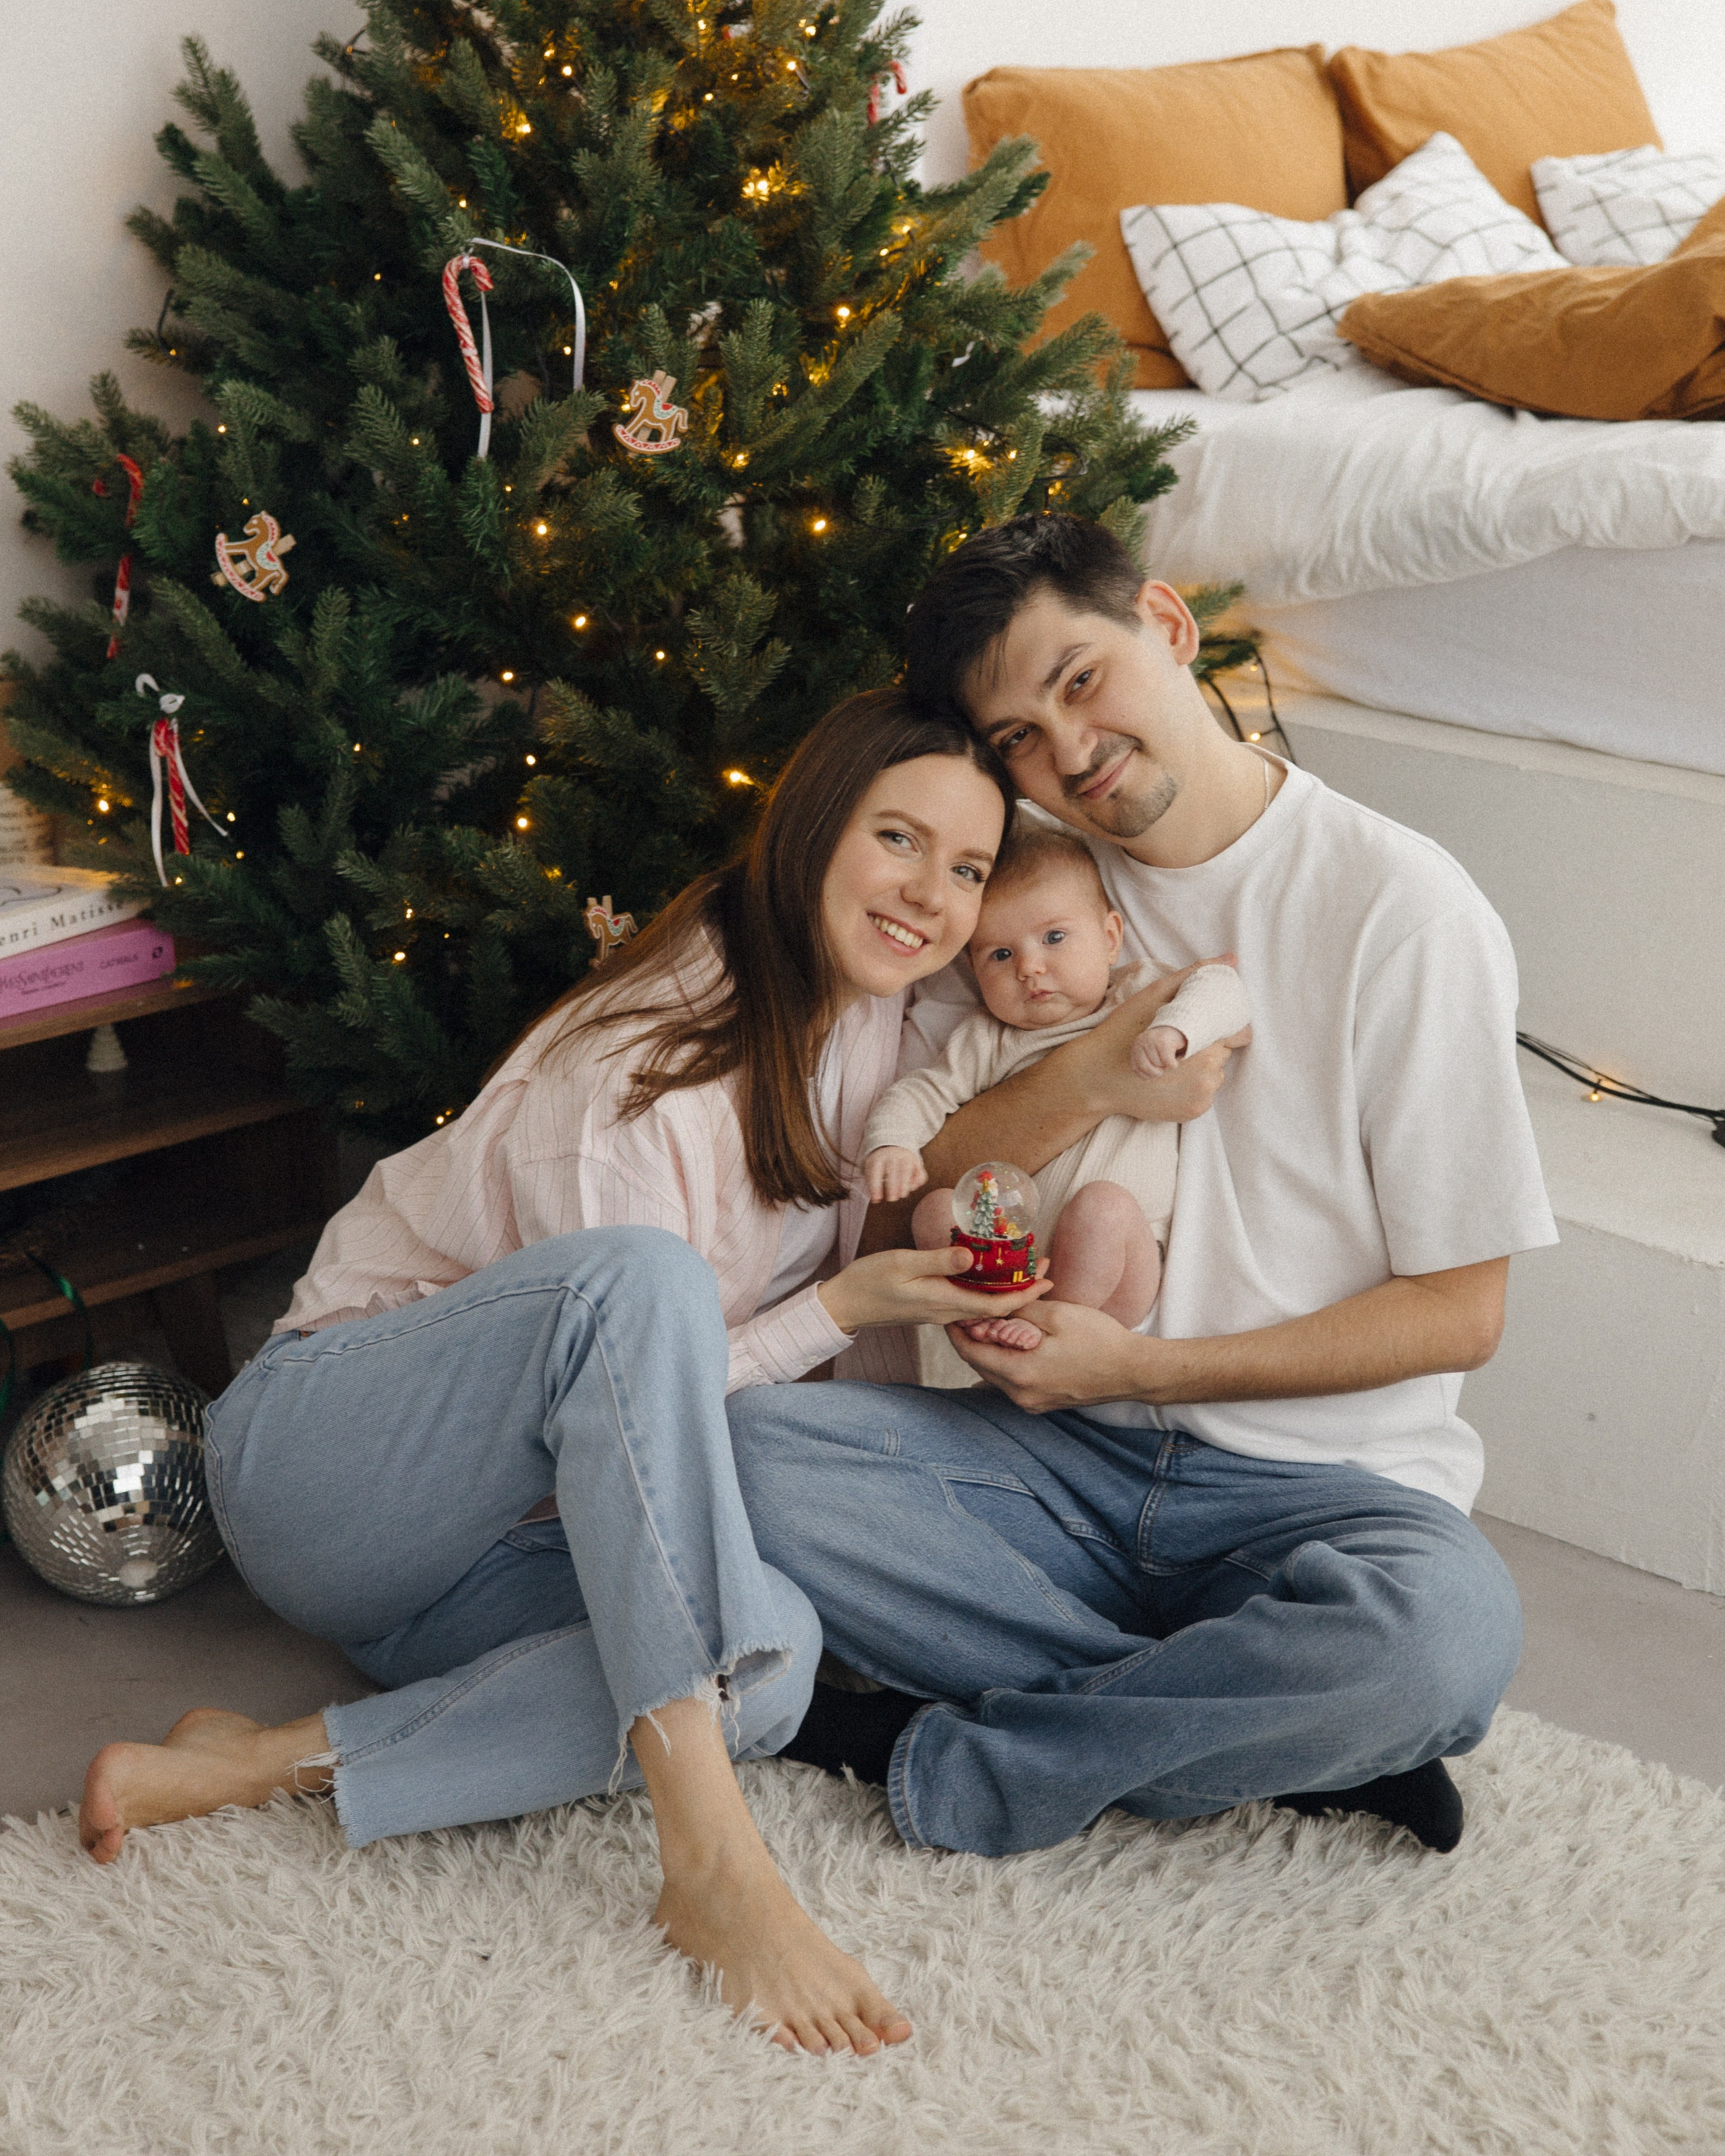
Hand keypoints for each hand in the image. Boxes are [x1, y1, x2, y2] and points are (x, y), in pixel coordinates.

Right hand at [819, 1246, 1052, 1334]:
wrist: (845, 1304)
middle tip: (1044, 1267)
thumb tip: (973, 1257)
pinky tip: (988, 1276)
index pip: (997, 1305)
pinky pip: (968, 1303)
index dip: (1025, 1293)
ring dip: (1006, 1289)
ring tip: (1023, 1268)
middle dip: (1023, 1289)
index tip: (1047, 1277)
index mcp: (945, 1301)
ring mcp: (939, 1310)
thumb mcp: (904, 1263)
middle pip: (996, 1307)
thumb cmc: (870, 1281)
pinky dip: (986, 1290)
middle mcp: (947, 1311)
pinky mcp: (932, 1306)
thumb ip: (940, 1260)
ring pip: (983, 1305)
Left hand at [863, 1145, 926, 1204]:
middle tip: (892, 1199)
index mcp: (878, 1159)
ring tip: (902, 1195)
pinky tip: (912, 1187)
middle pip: (893, 1171)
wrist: (893, 1145)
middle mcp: (892, 1156)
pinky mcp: (916, 1162)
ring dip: (905, 1184)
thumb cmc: (879, 1164)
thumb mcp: (870, 1169)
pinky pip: (919, 1172)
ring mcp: (905, 1158)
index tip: (876, 1199)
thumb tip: (874, 1200)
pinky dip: (918, 1180)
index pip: (875, 1172)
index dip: (875, 1187)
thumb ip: (871, 1183)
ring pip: (907, 1170)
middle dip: (893, 1187)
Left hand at [947, 1297, 1153, 1413]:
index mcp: (1019, 1373)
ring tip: (990, 1320)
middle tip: (968, 1310)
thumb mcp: (1055, 1314)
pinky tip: (1013, 1339)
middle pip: (979, 1364)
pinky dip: (1006, 1359)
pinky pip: (1012, 1380)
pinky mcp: (1043, 1401)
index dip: (956, 1329)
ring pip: (994, 1372)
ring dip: (988, 1348)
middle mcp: (1020, 1394)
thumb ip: (1017, 1310)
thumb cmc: (1099, 1340)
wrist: (1132, 1371)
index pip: (969, 1352)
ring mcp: (1032, 1401)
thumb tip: (991, 1306)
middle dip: (971, 1337)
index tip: (951, 1310)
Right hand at [1078, 956, 1245, 1122]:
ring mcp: (1202, 1096)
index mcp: (1205, 1041)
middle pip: (1224, 1053)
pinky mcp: (1194, 1112)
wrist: (1095, 1078)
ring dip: (1200, 1067)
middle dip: (1206, 1045)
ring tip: (1170, 1062)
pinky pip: (1204, 1094)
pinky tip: (1168, 1080)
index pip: (1236, 1032)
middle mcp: (1210, 1072)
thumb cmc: (1122, 1032)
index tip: (1197, 1025)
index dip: (1216, 1026)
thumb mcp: (1155, 995)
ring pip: (1215, 1074)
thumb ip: (1194, 975)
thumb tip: (1231, 959)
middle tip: (1176, 1042)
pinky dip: (1191, 1086)